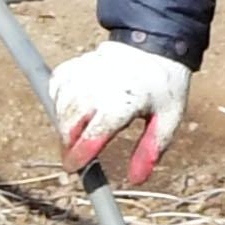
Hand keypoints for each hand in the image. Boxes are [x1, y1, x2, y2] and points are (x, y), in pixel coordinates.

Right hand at [51, 41, 189, 181]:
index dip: (79, 156)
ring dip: (64, 124)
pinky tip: (72, 109)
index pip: (92, 136)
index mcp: (122, 103)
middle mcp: (98, 88)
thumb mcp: (168, 119)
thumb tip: (137, 180)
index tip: (75, 168)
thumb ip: (151, 149)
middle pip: (70, 125)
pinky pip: (57, 86)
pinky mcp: (76, 64)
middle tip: (74, 157)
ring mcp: (84, 74)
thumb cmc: (162, 85)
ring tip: (77, 134)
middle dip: (68, 145)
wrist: (154, 44)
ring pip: (60, 106)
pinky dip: (59, 99)